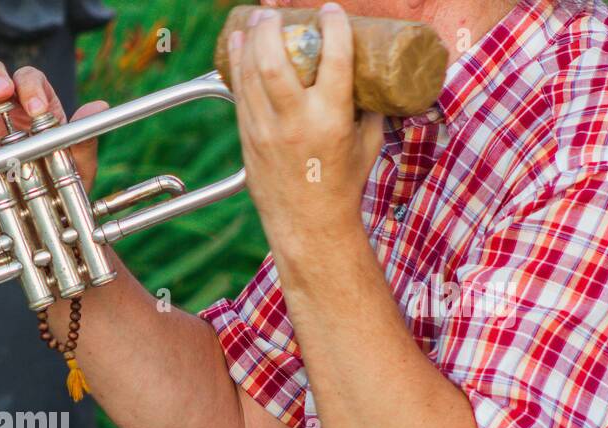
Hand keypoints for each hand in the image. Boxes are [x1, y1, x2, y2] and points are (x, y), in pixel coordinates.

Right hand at [0, 61, 108, 237]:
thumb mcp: (78, 165)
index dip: (30, 87)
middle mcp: (3, 117)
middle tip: (1, 94)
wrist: (47, 228)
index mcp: (32, 108)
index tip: (38, 109)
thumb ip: (84, 137)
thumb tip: (97, 107)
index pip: (27, 80)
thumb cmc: (61, 188)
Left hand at [227, 4, 383, 258]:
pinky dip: (236, 65)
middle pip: (276, 62)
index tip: (330, 10)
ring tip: (255, 20)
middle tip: (274, 13)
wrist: (309, 225)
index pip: (334, 59)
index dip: (332, 27)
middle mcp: (295, 122)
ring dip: (250, 41)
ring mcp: (266, 131)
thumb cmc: (343, 184)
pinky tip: (237, 45)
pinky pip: (239, 94)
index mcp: (331, 119)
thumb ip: (368, 107)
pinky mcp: (248, 139)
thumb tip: (371, 76)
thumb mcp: (367, 142)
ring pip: (251, 75)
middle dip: (271, 30)